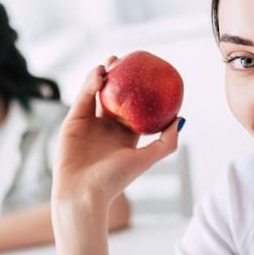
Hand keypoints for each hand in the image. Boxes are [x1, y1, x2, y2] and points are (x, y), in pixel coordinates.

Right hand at [53, 59, 180, 211]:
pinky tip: (99, 73)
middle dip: (120, 77)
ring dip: (103, 75)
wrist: (83, 193)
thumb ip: (166, 142)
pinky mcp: (73, 121)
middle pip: (114, 95)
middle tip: (127, 61)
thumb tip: (180, 118)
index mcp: (125, 135)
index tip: (147, 73)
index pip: (134, 107)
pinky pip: (83, 98)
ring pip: (96, 93)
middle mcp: (107, 127)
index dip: (139, 89)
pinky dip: (90, 83)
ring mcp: (89, 123)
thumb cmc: (115, 180)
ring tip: (113, 61)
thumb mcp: (146, 159)